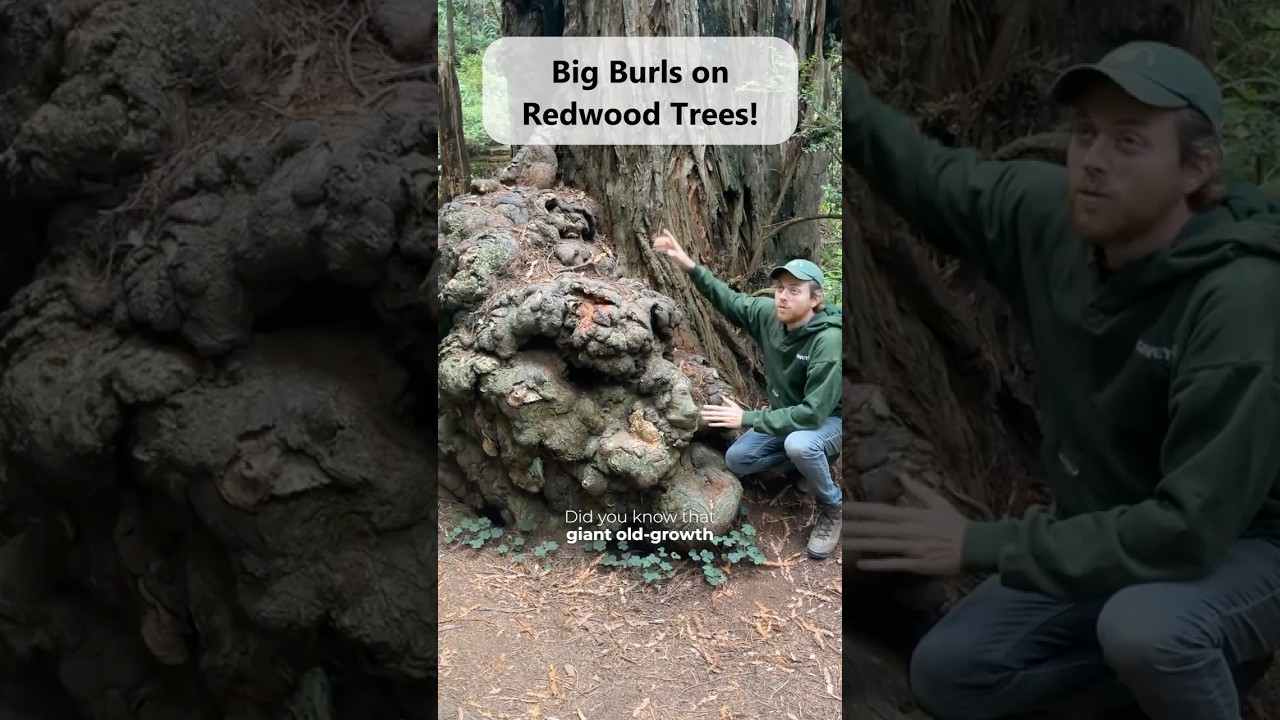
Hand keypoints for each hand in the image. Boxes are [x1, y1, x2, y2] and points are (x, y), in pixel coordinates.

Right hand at [652, 228, 694, 271]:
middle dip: (661, 240)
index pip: (671, 238)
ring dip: (660, 244)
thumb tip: (668, 251)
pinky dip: (661, 249)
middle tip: (654, 241)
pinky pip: (666, 249)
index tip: (663, 230)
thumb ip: (674, 254)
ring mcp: (674, 250)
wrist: (687, 266)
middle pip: (667, 241)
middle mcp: (674, 247)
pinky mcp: (673, 254)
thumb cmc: (684, 261)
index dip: (668, 234)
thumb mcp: (679, 258)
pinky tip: (658, 250)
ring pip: (665, 245)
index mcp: (676, 246)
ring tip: (654, 246)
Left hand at [701, 396, 743, 428]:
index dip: (710, 407)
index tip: (704, 406)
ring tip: (703, 417)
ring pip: (716, 419)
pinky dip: (714, 424)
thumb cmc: (739, 412)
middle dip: (707, 413)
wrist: (745, 419)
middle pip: (714, 413)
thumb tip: (723, 396)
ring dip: (709, 418)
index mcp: (726, 409)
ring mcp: (725, 420)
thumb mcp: (734, 405)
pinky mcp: (727, 424)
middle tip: (701, 412)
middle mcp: (725, 414)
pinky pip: (719, 424)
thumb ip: (727, 401)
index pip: (716, 408)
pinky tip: (709, 424)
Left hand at [843, 475, 967, 575]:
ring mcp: (909, 549)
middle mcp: (906, 531)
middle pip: (874, 528)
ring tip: (840, 542)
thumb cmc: (954, 524)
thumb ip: (917, 489)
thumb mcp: (937, 502)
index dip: (859, 509)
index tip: (841, 507)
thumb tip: (901, 474)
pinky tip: (861, 564)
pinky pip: (892, 564)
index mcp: (910, 515)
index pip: (878, 511)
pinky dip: (877, 564)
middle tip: (832, 525)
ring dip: (859, 544)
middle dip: (852, 527)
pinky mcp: (915, 564)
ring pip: (879, 546)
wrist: (973, 546)